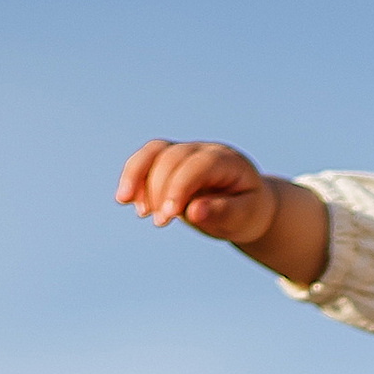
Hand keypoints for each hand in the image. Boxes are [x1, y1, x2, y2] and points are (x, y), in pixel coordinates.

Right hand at [116, 137, 282, 241]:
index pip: (197, 166)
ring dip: (136, 176)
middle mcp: (203, 150)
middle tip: (159, 222)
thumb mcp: (245, 217)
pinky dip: (133, 178)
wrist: (245, 204)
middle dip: (158, 189)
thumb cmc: (247, 211)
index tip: (168, 216)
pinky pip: (146, 160)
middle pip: (171, 157)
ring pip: (153, 152)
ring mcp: (185, 153)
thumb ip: (223, 212)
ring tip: (128, 205)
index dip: (179, 188)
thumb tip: (194, 212)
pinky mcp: (170, 162)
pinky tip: (126, 200)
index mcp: (226, 161)